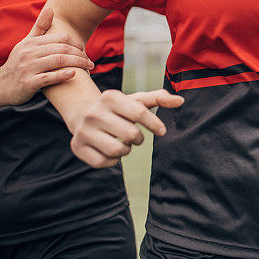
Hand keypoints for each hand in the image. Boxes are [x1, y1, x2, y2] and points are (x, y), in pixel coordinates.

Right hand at [0, 7, 93, 105]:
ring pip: (57, 61)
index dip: (76, 43)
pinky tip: (74, 74)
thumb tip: (51, 8)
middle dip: (80, 54)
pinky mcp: (28, 83)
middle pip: (62, 49)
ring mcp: (27, 68)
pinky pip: (47, 78)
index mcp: (31, 43)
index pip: (60, 38)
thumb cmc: (18, 63)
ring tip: (89, 67)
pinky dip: (62, 75)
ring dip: (77, 63)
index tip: (84, 50)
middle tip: (90, 61)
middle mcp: (29, 53)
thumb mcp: (26, 43)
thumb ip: (40, 27)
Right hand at [68, 89, 183, 167]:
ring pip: (118, 150)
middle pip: (131, 134)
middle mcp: (94, 112)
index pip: (140, 112)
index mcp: (110, 97)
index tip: (162, 131)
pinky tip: (110, 150)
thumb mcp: (136, 100)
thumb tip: (181, 100)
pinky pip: (104, 162)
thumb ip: (159, 98)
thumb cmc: (118, 108)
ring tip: (123, 142)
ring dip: (126, 150)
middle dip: (138, 138)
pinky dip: (113, 160)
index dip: (155, 124)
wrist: (83, 114)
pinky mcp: (77, 147)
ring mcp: (83, 130)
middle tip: (135, 136)